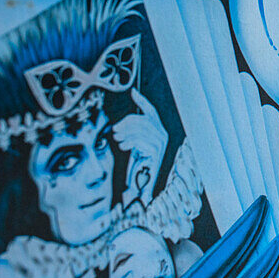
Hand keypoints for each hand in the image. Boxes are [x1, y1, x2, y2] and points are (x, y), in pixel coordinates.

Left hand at [115, 88, 167, 205]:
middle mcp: (163, 135)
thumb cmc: (136, 165)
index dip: (142, 100)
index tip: (132, 92)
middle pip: (143, 119)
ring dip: (125, 133)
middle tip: (115, 130)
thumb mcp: (134, 143)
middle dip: (127, 122)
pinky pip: (140, 139)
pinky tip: (124, 147)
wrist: (140, 185)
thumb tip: (124, 119)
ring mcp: (161, 143)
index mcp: (159, 131)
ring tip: (118, 139)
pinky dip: (129, 142)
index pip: (151, 111)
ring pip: (140, 128)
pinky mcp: (156, 151)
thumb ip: (133, 131)